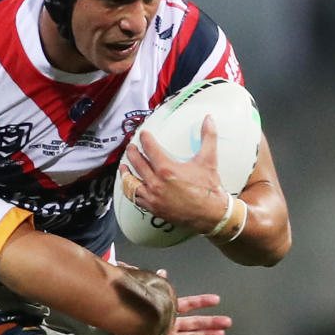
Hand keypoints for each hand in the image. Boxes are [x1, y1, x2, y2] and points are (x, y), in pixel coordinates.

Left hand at [116, 293, 231, 334]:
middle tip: (227, 321)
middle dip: (211, 321)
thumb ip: (149, 282)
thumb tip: (162, 272)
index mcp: (164, 309)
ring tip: (221, 334)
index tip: (216, 299)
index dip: (201, 302)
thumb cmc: (121, 311)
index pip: (187, 304)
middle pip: (195, 322)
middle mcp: (168, 324)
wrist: (108, 331)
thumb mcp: (136, 292)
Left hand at [121, 115, 229, 234]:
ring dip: (126, 173)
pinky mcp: (153, 208)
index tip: (143, 135)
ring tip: (124, 166)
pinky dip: (131, 190)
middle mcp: (156, 184)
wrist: (211, 214)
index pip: (149, 149)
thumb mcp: (208, 160)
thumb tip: (208, 120)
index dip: (145, 139)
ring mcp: (153, 197)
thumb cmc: (208, 189)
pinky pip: (135, 198)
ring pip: (131, 182)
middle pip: (137, 163)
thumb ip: (208, 137)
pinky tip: (130, 185)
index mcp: (167, 170)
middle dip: (132, 153)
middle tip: (131, 147)